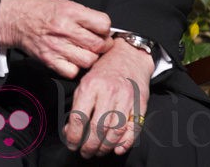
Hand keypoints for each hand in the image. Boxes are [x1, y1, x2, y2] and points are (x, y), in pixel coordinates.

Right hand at [0, 0, 112, 77]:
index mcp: (69, 11)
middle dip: (101, 45)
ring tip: (82, 51)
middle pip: (99, 45)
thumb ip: (82, 15)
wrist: (11, 18)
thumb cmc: (35, 8)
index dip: (105, 28)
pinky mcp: (49, 60)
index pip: (103, 24)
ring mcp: (57, 46)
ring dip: (89, 57)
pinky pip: (72, 72)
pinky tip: (70, 59)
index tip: (101, 30)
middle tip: (95, 42)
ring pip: (89, 60)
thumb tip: (102, 28)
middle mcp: (64, 29)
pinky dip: (75, 68)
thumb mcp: (61, 2)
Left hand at [64, 38, 153, 157]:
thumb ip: (78, 104)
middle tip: (84, 153)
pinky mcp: (140, 105)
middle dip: (89, 145)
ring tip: (97, 152)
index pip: (79, 117)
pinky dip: (125, 143)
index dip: (73, 135)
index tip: (70, 144)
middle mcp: (109, 93)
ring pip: (115, 132)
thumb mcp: (85, 81)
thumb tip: (70, 129)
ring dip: (105, 147)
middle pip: (98, 128)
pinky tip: (116, 149)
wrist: (128, 56)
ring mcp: (126, 100)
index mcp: (90, 86)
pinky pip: (134, 129)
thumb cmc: (103, 70)